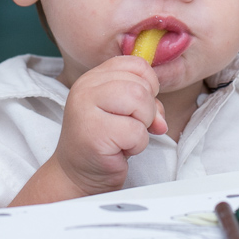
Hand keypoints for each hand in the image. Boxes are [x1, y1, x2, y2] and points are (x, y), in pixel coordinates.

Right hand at [11, 56, 166, 204]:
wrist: (77, 174)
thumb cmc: (104, 141)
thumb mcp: (125, 112)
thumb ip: (146, 102)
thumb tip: (161, 119)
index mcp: (94, 77)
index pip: (137, 64)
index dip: (149, 86)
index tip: (139, 106)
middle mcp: (86, 87)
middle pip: (141, 85)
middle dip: (148, 111)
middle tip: (131, 127)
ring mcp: (86, 109)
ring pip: (139, 101)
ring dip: (142, 125)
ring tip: (125, 137)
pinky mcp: (94, 133)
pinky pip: (136, 132)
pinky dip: (137, 145)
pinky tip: (119, 150)